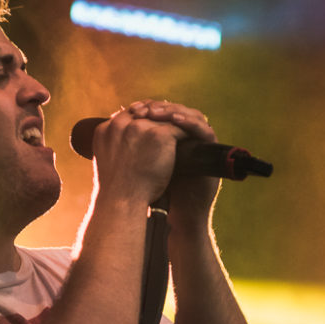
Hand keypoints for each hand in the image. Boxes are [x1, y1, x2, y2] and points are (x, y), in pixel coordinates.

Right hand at [90, 102, 186, 206]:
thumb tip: (127, 148)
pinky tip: (193, 139)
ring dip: (174, 123)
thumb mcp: (107, 164)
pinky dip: (186, 132)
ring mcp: (140, 128)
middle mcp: (120, 124)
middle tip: (173, 124)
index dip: (143, 118)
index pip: (128, 115)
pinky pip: (178, 127)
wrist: (121, 202)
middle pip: (146, 110)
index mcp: (104, 130)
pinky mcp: (159, 135)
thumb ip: (116, 149)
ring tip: (185, 131)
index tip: (155, 125)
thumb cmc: (115, 192)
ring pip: (163, 117)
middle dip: (160, 116)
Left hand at [123, 99, 219, 222]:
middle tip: (147, 109)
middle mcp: (189, 137)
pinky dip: (191, 124)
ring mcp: (202, 142)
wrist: (179, 215)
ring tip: (160, 113)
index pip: (164, 113)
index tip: (134, 108)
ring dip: (175, 112)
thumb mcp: (142, 166)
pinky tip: (177, 122)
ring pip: (193, 116)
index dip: (151, 108)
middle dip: (162, 108)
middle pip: (178, 111)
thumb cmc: (158, 193)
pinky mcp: (212, 151)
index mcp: (173, 139)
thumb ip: (133, 148)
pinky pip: (204, 131)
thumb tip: (113, 128)